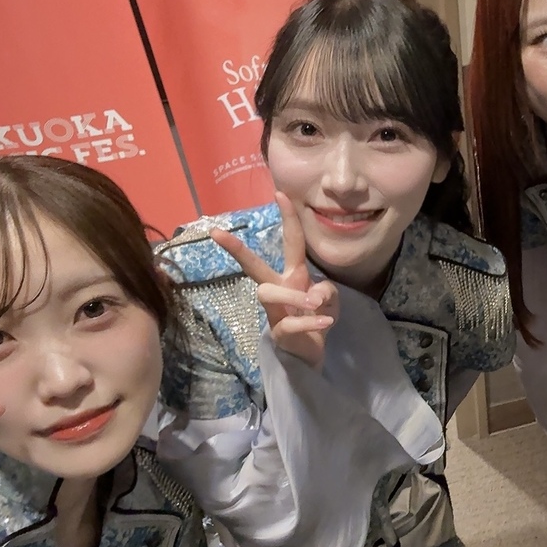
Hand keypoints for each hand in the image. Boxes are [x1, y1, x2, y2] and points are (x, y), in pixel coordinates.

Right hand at [210, 193, 338, 368]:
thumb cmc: (316, 319)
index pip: (290, 242)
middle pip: (253, 267)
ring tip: (316, 305)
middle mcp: (278, 288)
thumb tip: (313, 294)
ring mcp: (274, 311)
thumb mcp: (330, 300)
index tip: (280, 193)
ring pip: (269, 293)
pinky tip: (325, 323)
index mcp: (292, 275)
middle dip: (237, 250)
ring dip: (294, 295)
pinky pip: (290, 323)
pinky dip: (310, 322)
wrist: (311, 353)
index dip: (287, 218)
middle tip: (217, 233)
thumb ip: (327, 291)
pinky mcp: (279, 333)